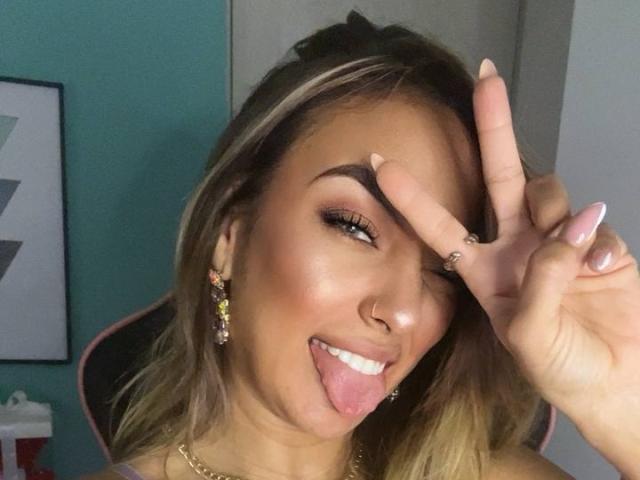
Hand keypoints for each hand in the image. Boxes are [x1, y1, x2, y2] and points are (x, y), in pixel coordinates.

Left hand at [369, 60, 639, 472]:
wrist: (618, 385)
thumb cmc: (562, 370)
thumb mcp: (530, 338)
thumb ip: (541, 283)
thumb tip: (567, 230)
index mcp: (483, 271)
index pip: (439, 225)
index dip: (410, 195)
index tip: (379, 162)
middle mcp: (515, 246)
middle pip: (500, 175)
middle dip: (493, 127)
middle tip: (485, 77)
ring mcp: (556, 241)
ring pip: (548, 194)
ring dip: (555, 214)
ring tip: (573, 259)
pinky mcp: (597, 242)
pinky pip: (594, 223)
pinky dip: (598, 243)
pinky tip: (603, 271)